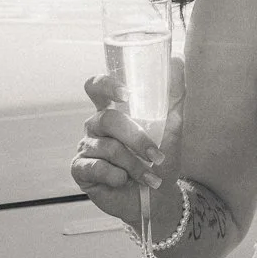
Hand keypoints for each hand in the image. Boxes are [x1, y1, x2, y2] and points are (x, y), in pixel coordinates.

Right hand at [70, 56, 185, 228]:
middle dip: (136, 138)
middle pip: (107, 118)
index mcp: (113, 110)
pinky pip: (96, 168)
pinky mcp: (80, 170)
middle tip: (156, 154)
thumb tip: (177, 60)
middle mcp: (95, 126)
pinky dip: (117, 176)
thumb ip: (174, 95)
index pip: (96, 87)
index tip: (127, 93)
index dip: (106, 84)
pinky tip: (123, 181)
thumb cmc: (161, 158)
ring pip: (108, 147)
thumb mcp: (173, 125)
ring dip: (135, 164)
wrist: (158, 197)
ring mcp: (86, 147)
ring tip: (149, 176)